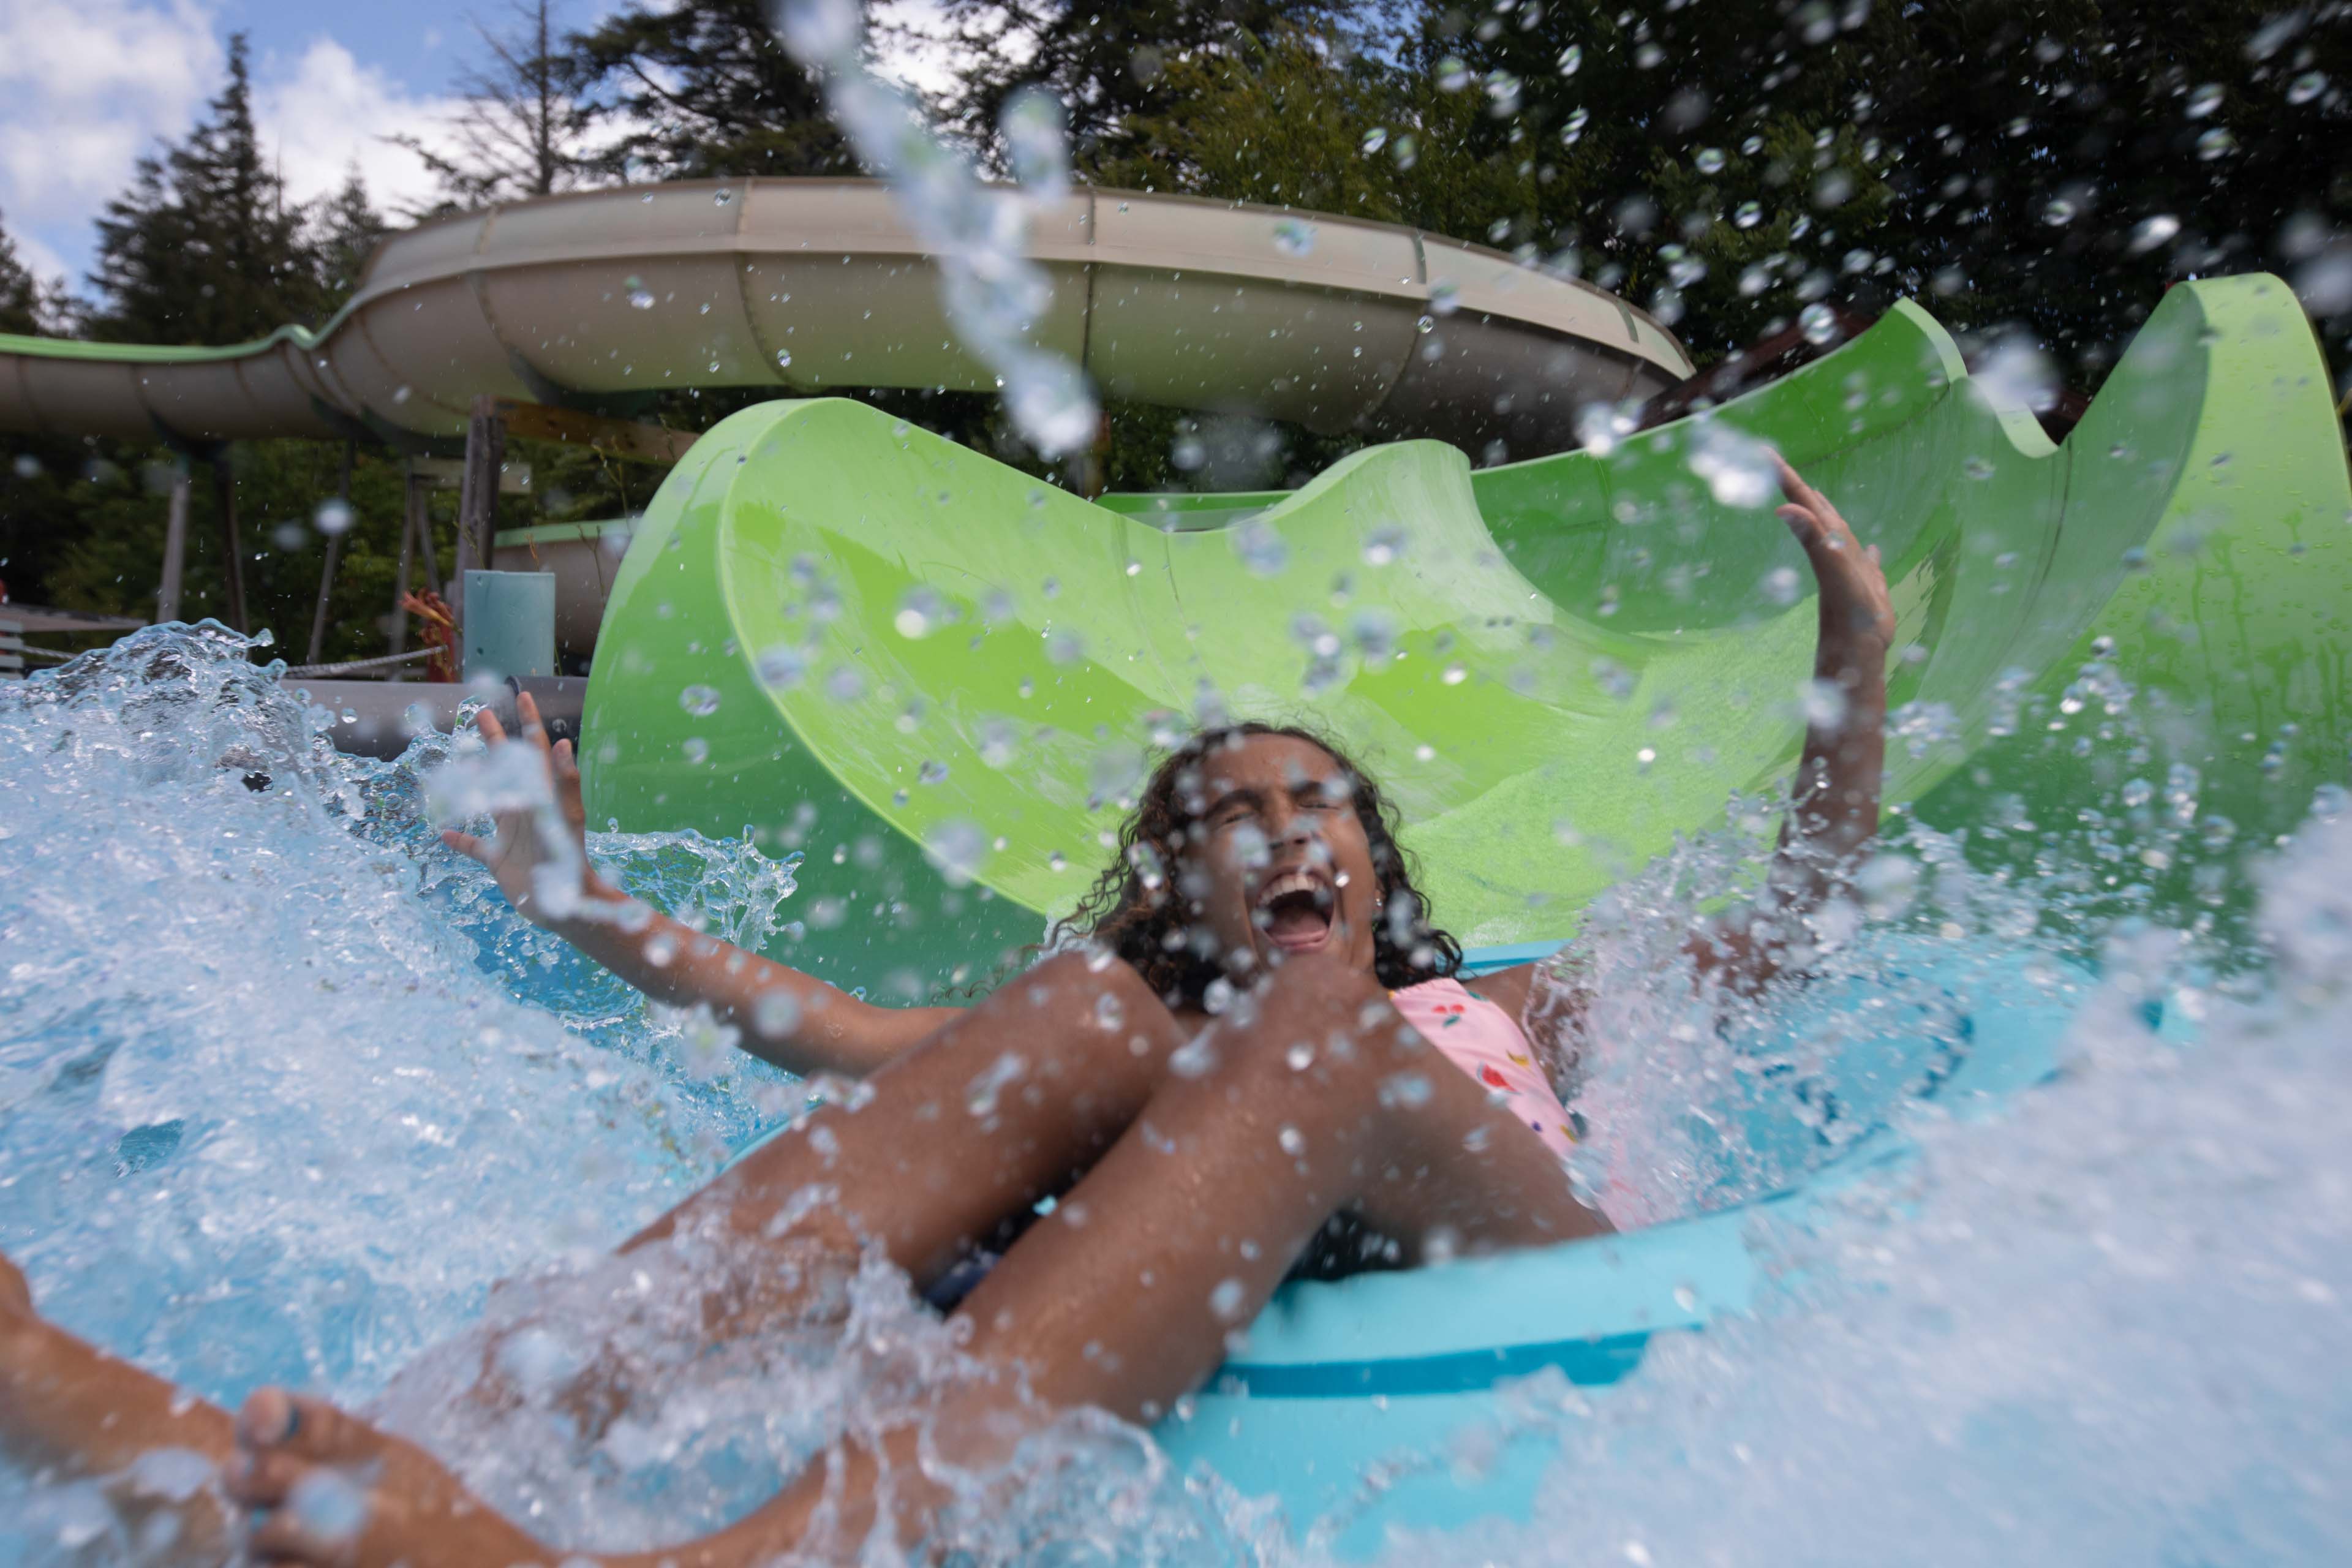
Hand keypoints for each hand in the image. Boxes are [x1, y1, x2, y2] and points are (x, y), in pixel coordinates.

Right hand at [441, 691, 609, 926]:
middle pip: (507, 767)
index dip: (529, 722)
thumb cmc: (568, 861)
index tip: (523, 695)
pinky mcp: (500, 860)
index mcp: (540, 795)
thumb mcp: (565, 818)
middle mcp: (525, 809)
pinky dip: (460, 840)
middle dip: (495, 739)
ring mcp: (511, 833)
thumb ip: (564, 782)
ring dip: (474, 781)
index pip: (534, 750)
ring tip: (461, 765)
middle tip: (481, 712)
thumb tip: (563, 744)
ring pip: (489, 800)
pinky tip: (444, 833)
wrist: (565, 903)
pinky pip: (475, 847)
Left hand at [1772, 452, 1894, 651]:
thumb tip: (1782, 507)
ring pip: (1836, 531)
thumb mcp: (1830, 568)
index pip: (1800, 500)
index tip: (1763, 453)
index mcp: (1824, 540)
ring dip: (1827, 512)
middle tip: (1780, 467)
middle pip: (1813, 510)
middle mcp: (1833, 549)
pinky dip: (1867, 551)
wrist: (1858, 650)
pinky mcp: (1866, 584)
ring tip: (1820, 497)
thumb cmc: (1848, 612)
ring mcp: (1849, 567)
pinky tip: (1871, 549)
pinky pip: (1867, 561)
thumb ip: (1811, 536)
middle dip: (1798, 487)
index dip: (1784, 476)